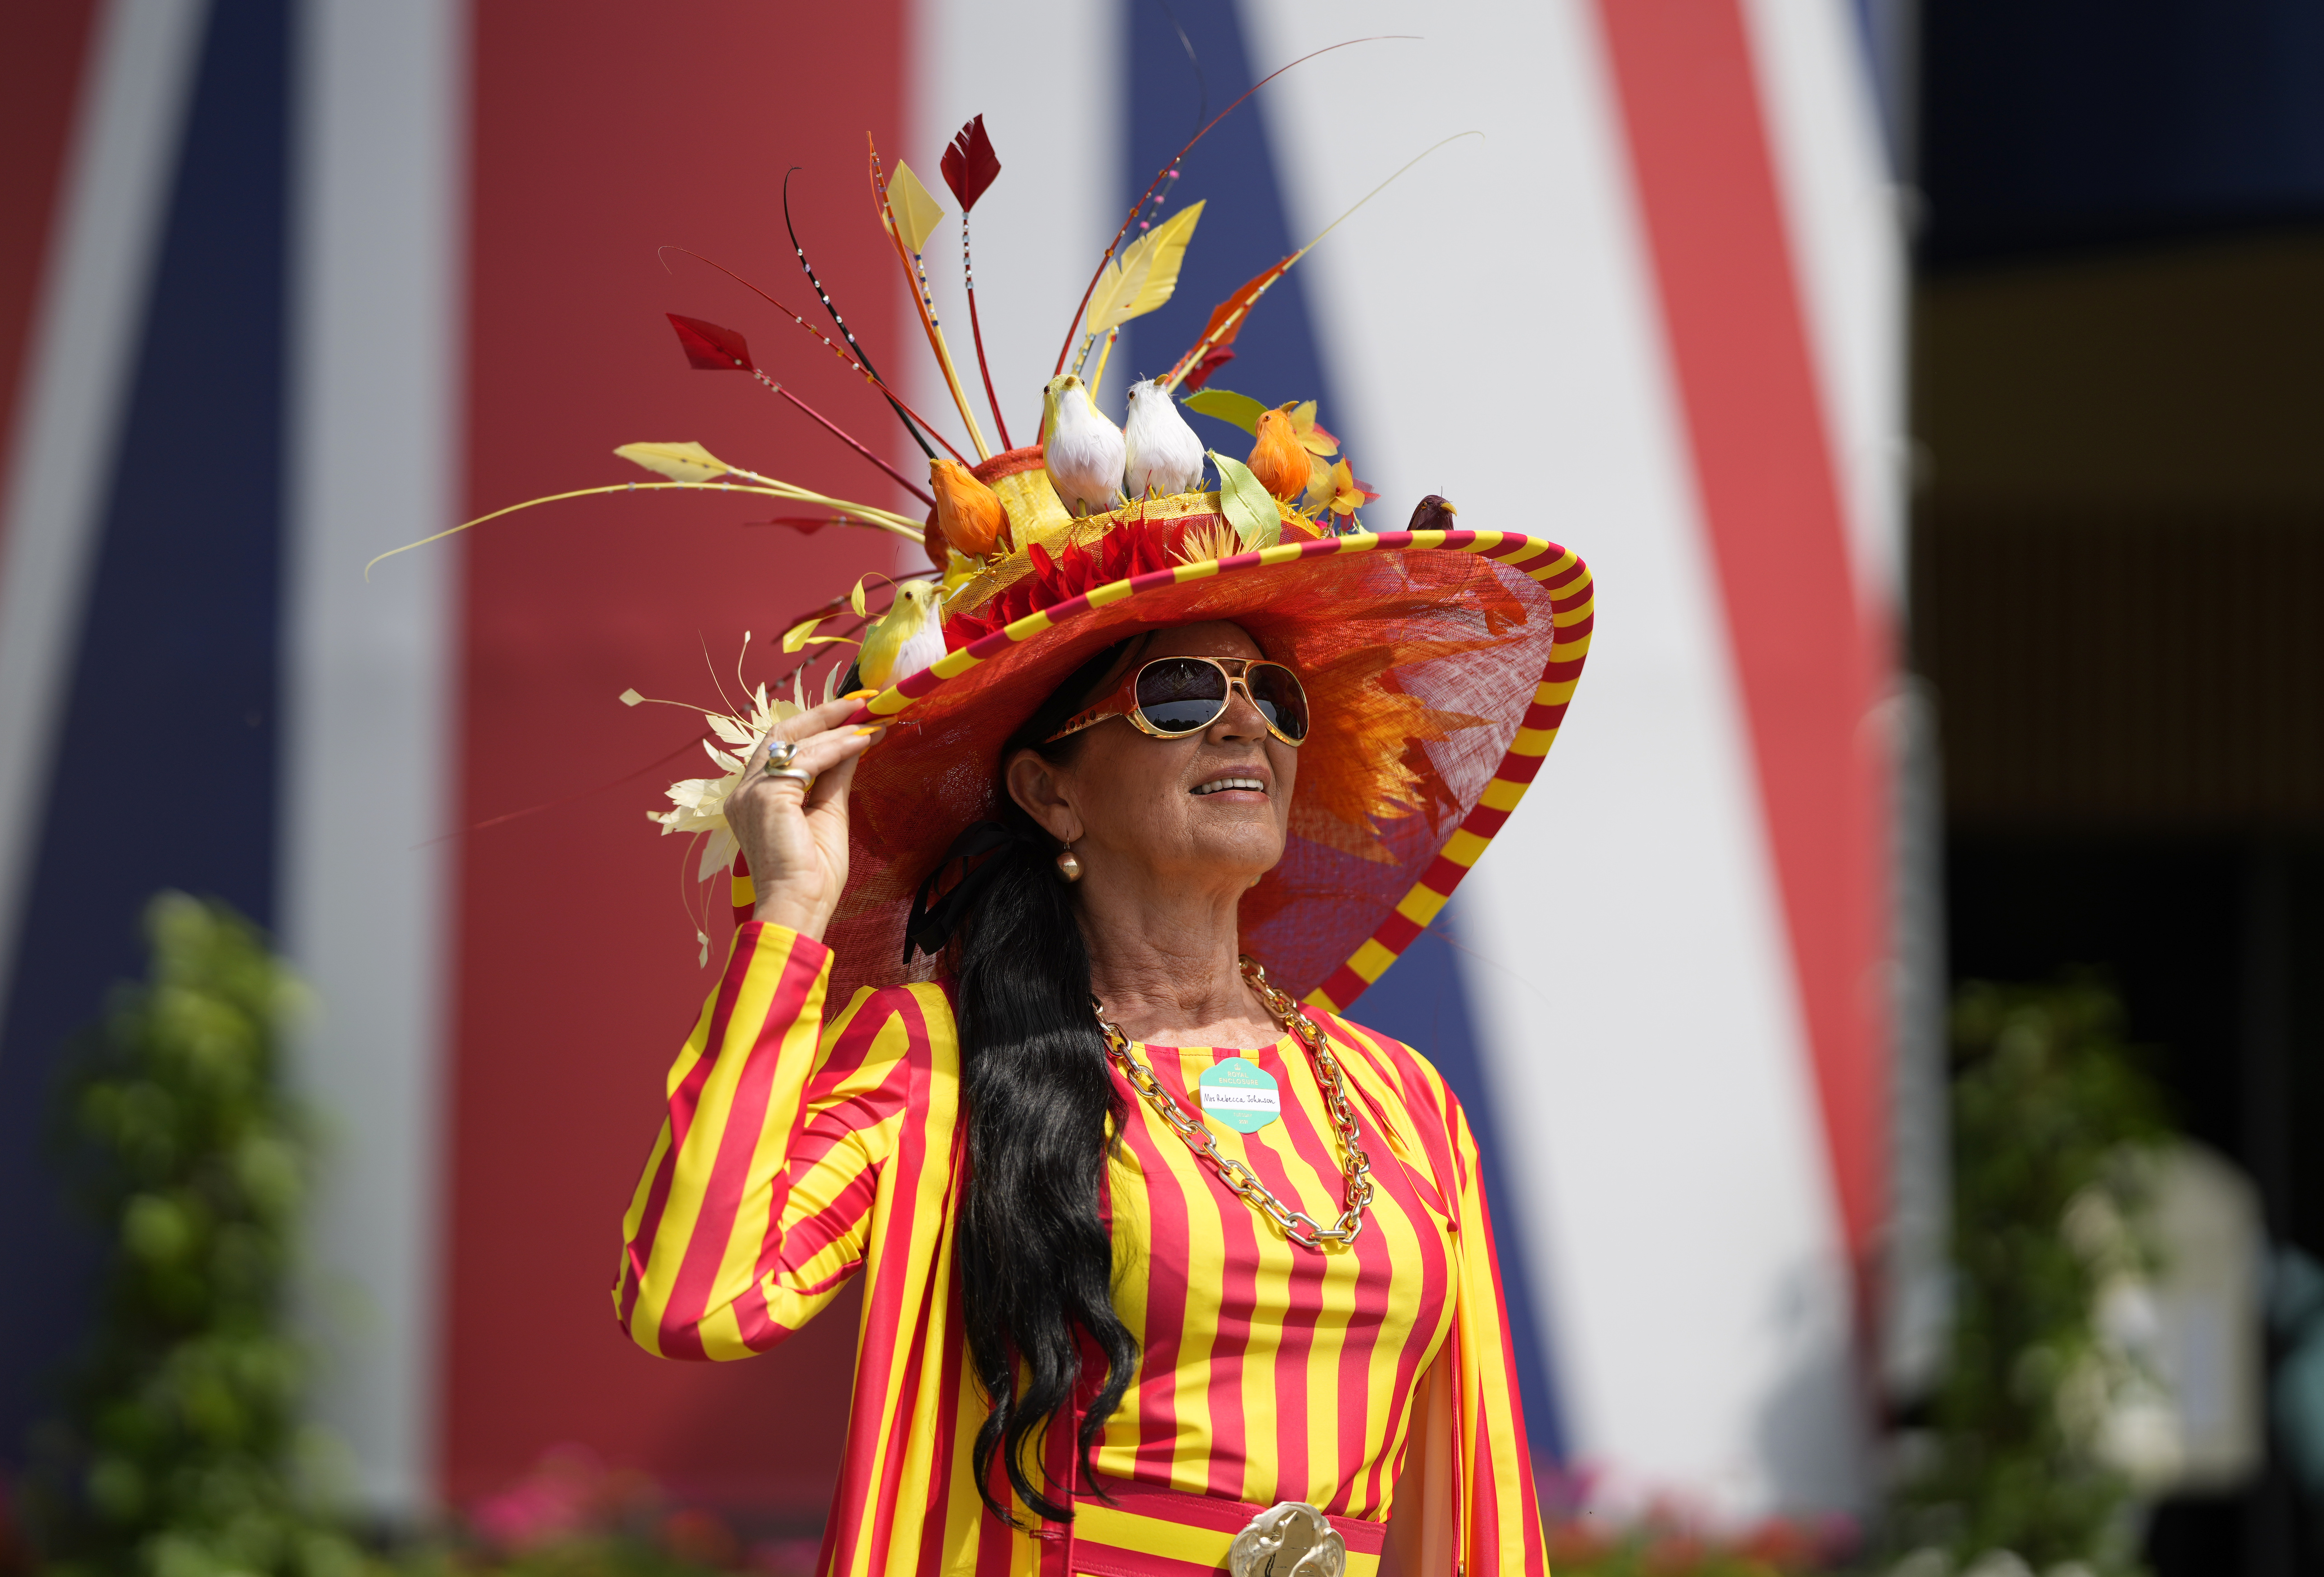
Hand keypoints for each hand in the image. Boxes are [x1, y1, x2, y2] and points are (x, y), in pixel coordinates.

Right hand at [727, 696, 883, 940]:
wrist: (800, 907)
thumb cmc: (812, 874)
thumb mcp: (828, 813)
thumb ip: (835, 776)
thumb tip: (854, 742)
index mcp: (755, 796)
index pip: (784, 746)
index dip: (818, 725)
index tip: (855, 714)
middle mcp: (745, 790)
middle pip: (782, 732)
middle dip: (824, 714)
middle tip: (862, 702)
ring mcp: (751, 792)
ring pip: (797, 742)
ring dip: (837, 729)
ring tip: (870, 720)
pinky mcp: (765, 796)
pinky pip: (807, 760)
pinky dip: (837, 747)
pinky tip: (862, 741)